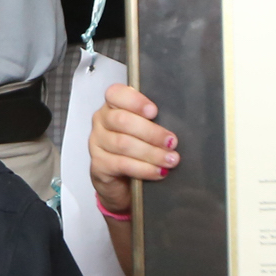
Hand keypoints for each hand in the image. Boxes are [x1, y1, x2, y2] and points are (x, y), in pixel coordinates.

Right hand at [90, 84, 175, 218]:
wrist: (121, 181)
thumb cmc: (137, 148)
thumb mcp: (145, 129)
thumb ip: (153, 121)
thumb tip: (179, 122)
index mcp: (112, 105)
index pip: (116, 94)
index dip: (135, 101)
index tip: (154, 112)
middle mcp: (101, 121)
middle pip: (122, 121)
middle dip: (151, 132)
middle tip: (172, 142)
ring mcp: (97, 143)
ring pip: (123, 144)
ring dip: (151, 153)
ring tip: (170, 160)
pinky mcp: (98, 164)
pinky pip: (122, 164)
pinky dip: (144, 169)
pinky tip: (159, 171)